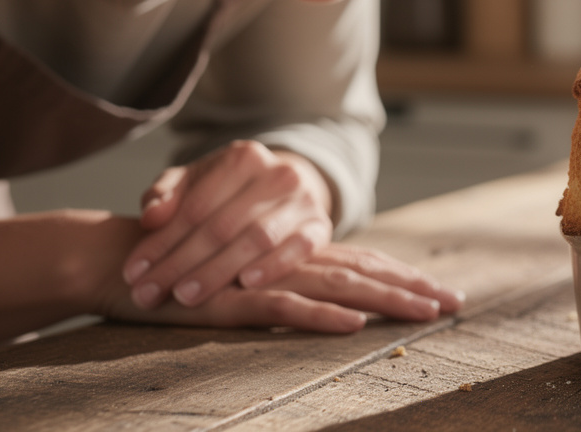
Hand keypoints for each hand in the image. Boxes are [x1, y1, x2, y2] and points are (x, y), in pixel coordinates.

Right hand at [100, 240, 464, 332]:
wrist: (125, 261)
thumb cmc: (187, 271)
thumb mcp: (246, 278)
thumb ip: (287, 281)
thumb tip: (338, 305)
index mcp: (296, 255)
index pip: (363, 264)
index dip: (404, 277)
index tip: (444, 293)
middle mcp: (289, 261)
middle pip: (365, 273)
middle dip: (412, 288)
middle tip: (455, 303)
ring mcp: (264, 278)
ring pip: (338, 288)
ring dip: (385, 301)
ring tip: (424, 312)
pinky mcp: (234, 300)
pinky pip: (284, 308)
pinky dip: (320, 316)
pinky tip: (353, 325)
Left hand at [123, 141, 334, 309]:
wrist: (287, 189)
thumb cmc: (230, 191)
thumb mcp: (195, 182)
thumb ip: (166, 195)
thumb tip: (150, 218)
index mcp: (243, 157)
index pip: (195, 206)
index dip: (161, 241)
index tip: (132, 272)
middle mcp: (278, 174)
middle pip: (221, 225)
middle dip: (180, 263)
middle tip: (149, 294)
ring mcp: (303, 200)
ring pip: (256, 239)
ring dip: (218, 271)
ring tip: (184, 296)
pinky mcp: (321, 227)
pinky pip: (298, 248)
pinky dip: (274, 266)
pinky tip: (245, 284)